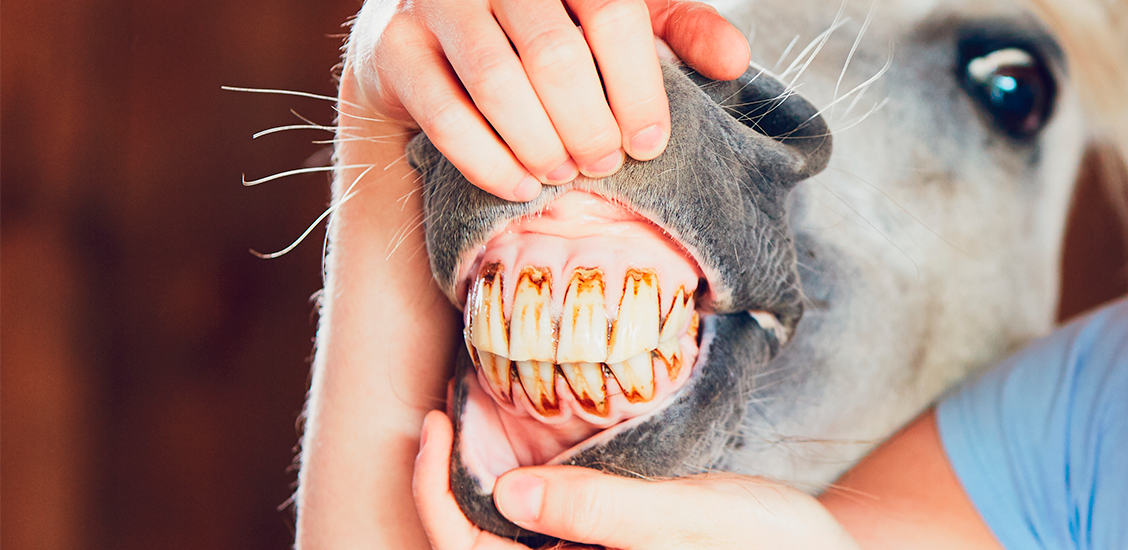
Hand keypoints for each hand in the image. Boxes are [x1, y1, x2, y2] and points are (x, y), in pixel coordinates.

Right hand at [340, 0, 747, 200]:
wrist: (432, 34)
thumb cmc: (549, 24)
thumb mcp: (622, 18)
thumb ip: (680, 31)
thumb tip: (735, 61)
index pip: (611, 13)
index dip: (637, 85)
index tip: (649, 142)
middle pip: (554, 53)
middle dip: (588, 123)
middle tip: (604, 164)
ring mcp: (435, 2)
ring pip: (498, 81)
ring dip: (541, 142)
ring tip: (565, 176)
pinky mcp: (391, 46)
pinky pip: (443, 110)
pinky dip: (487, 158)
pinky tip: (520, 184)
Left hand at [413, 411, 862, 548]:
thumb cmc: (771, 546)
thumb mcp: (689, 517)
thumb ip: (602, 511)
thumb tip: (509, 491)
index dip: (435, 495)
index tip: (436, 424)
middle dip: (441, 490)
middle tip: (440, 415)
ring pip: (503, 543)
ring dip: (474, 490)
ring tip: (471, 422)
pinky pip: (539, 536)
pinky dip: (518, 494)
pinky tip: (524, 447)